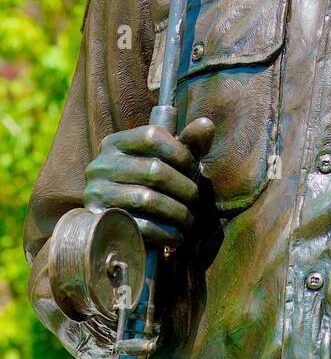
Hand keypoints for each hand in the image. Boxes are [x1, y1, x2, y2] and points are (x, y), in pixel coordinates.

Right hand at [83, 117, 214, 249]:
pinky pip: (140, 226)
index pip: (152, 136)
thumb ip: (189, 142)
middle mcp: (100, 165)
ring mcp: (96, 193)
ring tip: (188, 219)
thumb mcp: (170, 160)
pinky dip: (165, 232)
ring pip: (148, 199)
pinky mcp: (100, 222)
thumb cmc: (152, 185)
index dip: (180, 152)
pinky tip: (176, 234)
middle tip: (195, 198)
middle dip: (184, 187)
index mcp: (115, 143)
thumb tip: (206, 124)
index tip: (193, 168)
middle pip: (154, 170)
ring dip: (178, 212)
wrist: (119, 225)